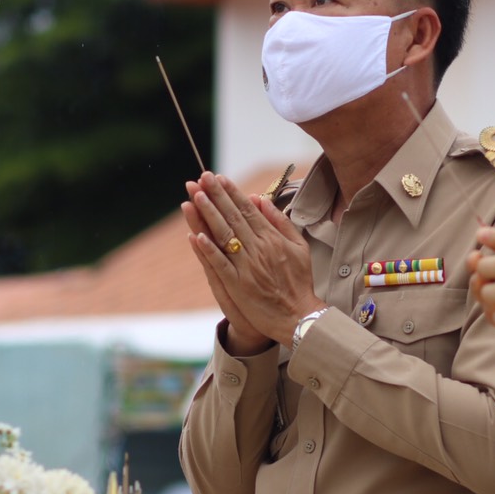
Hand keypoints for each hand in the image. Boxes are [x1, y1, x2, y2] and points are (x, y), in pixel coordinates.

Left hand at [185, 172, 325, 346]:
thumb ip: (280, 221)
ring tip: (195, 197)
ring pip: (224, 236)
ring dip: (208, 216)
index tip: (218, 177)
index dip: (231, 192)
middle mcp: (258, 249)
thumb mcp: (298, 246)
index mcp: (272, 238)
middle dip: (216, 196)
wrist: (299, 316)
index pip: (248, 209)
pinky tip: (196, 236)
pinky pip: (221, 265)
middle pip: (233, 217)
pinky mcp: (239, 285)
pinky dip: (209, 250)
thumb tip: (261, 200)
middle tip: (201, 177)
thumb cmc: (299, 281)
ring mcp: (247, 267)